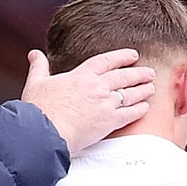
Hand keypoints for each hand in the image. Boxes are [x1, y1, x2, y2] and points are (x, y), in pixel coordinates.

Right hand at [20, 48, 153, 153]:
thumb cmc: (38, 109)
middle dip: (138, 73)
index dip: (121, 56)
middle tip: (149, 72)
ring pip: (130, 93)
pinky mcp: (109, 121)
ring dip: (143, 90)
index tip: (132, 55)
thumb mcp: (36, 83)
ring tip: (151, 87)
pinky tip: (146, 107)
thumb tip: (34, 54)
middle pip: (124, 76)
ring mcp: (105, 103)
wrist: (44, 131)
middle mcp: (97, 86)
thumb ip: (39, 67)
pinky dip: (140, 109)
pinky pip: (130, 113)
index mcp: (81, 75)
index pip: (106, 61)